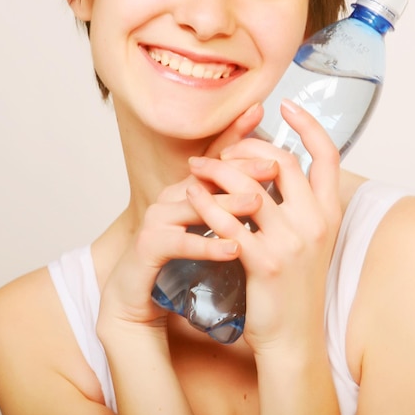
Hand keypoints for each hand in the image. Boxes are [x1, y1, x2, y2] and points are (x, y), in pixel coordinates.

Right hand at [98, 103, 270, 332]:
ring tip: (258, 203)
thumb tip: (272, 192)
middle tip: (273, 166)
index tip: (260, 116)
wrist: (140, 298)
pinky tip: (234, 249)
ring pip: (198, 206)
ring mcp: (158, 218)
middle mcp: (172, 196)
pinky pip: (183, 243)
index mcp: (188, 188)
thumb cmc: (180, 264)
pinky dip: (209, 246)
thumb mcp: (211, 231)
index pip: (216, 158)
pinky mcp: (149, 244)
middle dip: (243, 169)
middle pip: (210, 177)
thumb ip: (233, 211)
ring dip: (229, 205)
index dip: (237, 136)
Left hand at [184, 99, 341, 351]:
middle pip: (281, 161)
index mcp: (330, 212)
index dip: (309, 124)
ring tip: (196, 167)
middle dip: (246, 147)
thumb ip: (297, 204)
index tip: (287, 104)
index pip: (328, 154)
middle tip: (221, 148)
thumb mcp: (309, 240)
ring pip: (249, 186)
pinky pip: (228, 221)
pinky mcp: (264, 262)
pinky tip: (191, 194)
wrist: (293, 338)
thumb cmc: (295, 286)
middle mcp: (316, 222)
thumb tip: (273, 167)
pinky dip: (206, 202)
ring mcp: (291, 242)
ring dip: (217, 170)